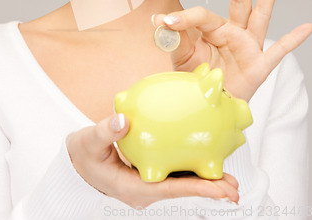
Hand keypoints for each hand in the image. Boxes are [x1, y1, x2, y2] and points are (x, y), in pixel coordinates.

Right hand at [66, 113, 239, 207]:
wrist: (75, 164)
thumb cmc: (82, 155)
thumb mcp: (88, 142)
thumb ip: (105, 131)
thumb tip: (122, 120)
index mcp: (134, 187)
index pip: (171, 190)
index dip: (198, 189)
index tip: (221, 189)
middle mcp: (145, 190)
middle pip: (182, 190)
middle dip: (209, 190)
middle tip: (235, 188)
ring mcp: (148, 183)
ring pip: (181, 184)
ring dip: (204, 182)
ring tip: (229, 180)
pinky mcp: (148, 174)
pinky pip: (173, 173)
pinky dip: (190, 169)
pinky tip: (202, 157)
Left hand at [153, 0, 311, 101]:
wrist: (205, 106)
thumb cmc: (195, 78)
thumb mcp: (180, 56)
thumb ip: (174, 36)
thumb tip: (159, 20)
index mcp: (213, 29)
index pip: (202, 15)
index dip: (183, 18)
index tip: (163, 22)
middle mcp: (233, 33)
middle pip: (237, 2)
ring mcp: (248, 47)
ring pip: (261, 14)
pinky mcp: (258, 66)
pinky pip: (279, 50)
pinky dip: (293, 39)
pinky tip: (308, 27)